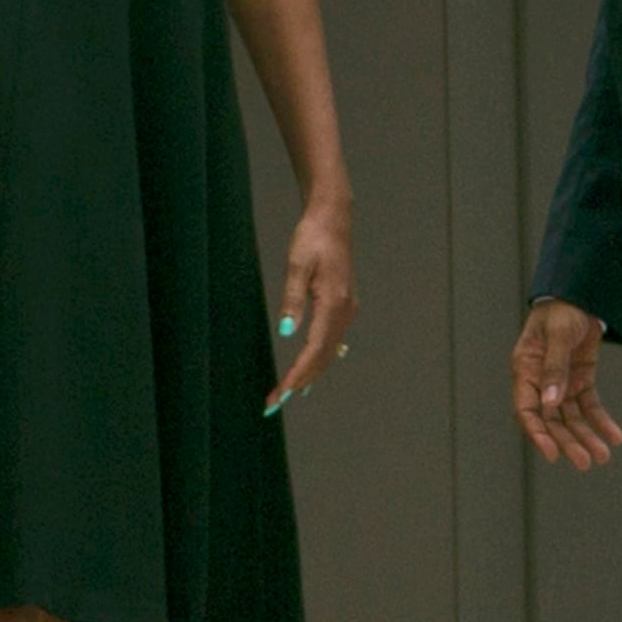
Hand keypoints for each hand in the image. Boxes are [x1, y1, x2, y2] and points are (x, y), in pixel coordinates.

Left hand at [269, 195, 358, 410]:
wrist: (332, 218)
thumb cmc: (312, 238)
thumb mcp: (298, 265)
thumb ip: (292, 299)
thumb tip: (286, 332)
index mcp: (334, 303)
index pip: (314, 349)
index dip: (298, 374)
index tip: (282, 393)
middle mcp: (344, 311)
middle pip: (322, 357)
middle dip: (299, 381)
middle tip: (274, 402)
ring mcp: (346, 309)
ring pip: (328, 352)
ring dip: (309, 373)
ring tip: (289, 394)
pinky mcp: (343, 306)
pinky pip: (331, 341)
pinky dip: (318, 359)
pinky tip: (309, 369)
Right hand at [512, 298, 621, 469]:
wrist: (580, 294)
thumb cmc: (560, 310)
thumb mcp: (558, 335)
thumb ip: (555, 367)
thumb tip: (551, 401)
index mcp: (526, 370)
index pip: (527, 410)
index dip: (538, 433)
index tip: (552, 453)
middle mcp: (541, 382)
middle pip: (552, 420)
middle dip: (568, 442)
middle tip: (585, 462)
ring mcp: (561, 382)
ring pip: (571, 418)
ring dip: (586, 436)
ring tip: (603, 455)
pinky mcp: (580, 380)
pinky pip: (590, 405)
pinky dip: (601, 421)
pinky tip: (614, 435)